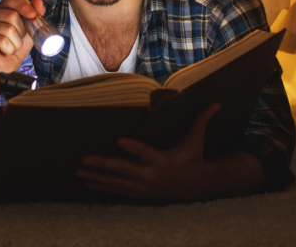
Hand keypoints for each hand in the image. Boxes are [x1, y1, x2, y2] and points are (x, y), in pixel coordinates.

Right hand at [0, 0, 43, 60]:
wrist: (6, 65)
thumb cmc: (14, 46)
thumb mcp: (27, 30)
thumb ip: (34, 15)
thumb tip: (38, 1)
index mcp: (1, 10)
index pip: (11, 0)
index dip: (23, 6)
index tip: (33, 15)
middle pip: (12, 16)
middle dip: (21, 32)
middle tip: (17, 40)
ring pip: (9, 30)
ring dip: (16, 44)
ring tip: (10, 48)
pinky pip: (3, 41)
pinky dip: (9, 50)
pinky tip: (4, 52)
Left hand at [76, 103, 220, 200]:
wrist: (194, 186)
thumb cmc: (193, 157)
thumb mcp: (197, 139)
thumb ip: (202, 120)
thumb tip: (216, 102)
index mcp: (163, 160)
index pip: (146, 152)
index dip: (133, 147)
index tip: (119, 139)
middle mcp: (151, 175)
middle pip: (124, 169)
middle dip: (103, 164)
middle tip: (84, 159)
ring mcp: (143, 186)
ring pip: (116, 182)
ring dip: (96, 177)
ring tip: (78, 172)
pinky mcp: (139, 193)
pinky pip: (117, 191)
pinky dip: (102, 187)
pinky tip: (88, 182)